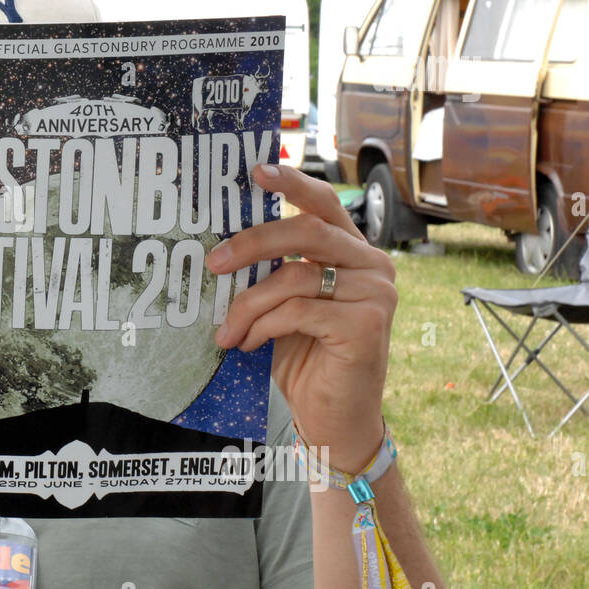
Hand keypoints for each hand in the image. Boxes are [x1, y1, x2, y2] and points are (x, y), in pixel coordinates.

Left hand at [207, 164, 395, 471]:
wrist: (333, 418)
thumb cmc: (305, 359)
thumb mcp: (285, 306)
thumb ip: (273, 272)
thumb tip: (222, 247)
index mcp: (353, 251)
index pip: (323, 204)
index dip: (291, 183)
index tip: (257, 170)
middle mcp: (373, 264)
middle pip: (306, 231)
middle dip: (252, 243)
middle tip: (212, 262)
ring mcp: (376, 293)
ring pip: (295, 276)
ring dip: (248, 304)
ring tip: (226, 330)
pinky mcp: (367, 324)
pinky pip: (299, 310)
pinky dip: (264, 326)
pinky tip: (248, 343)